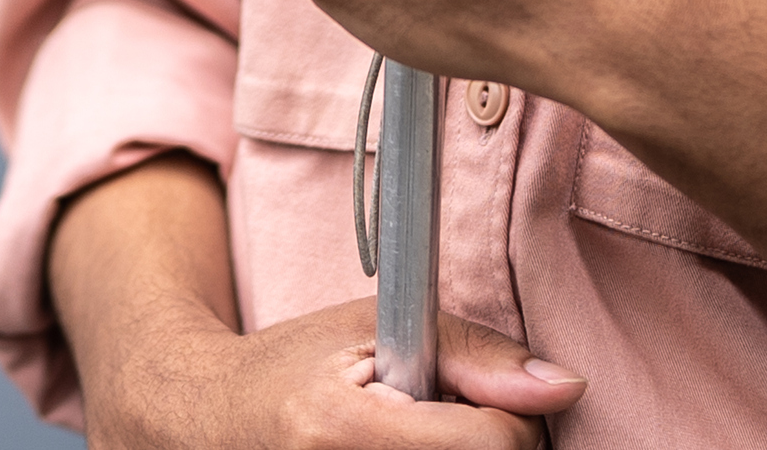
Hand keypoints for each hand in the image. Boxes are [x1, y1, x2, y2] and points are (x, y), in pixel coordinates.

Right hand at [89, 298, 583, 449]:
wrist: (199, 423)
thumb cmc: (293, 368)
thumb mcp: (373, 328)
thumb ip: (474, 354)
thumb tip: (567, 388)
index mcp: (344, 433)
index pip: (495, 442)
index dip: (506, 415)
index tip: (472, 399)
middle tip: (448, 429)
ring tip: (422, 444)